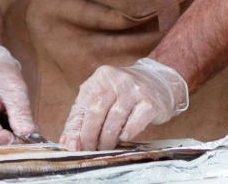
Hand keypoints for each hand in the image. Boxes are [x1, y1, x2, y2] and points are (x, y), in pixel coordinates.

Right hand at [0, 43, 37, 145]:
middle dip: (14, 142)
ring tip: (14, 122)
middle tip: (27, 127)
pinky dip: (2, 139)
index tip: (32, 133)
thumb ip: (21, 113)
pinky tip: (7, 125)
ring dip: (8, 141)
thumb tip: (30, 135)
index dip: (16, 140)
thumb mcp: (14, 88)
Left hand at [60, 58, 188, 150]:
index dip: (76, 129)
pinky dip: (126, 134)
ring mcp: (135, 90)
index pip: (82, 106)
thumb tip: (67, 141)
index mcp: (100, 78)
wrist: (161, 81)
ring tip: (105, 147)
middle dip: (90, 136)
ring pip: (114, 119)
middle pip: (96, 112)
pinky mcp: (150, 102)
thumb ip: (83, 116)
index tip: (74, 146)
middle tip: (90, 149)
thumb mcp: (103, 97)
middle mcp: (117, 80)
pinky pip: (135, 122)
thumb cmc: (126, 93)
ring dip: (107, 139)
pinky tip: (123, 138)